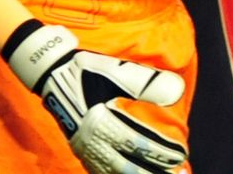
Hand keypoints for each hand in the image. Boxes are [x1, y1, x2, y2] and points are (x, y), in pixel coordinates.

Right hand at [5, 21, 187, 172]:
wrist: (51, 72)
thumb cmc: (87, 70)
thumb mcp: (116, 71)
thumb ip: (146, 82)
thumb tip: (178, 90)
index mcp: (99, 121)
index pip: (135, 143)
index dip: (159, 152)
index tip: (180, 156)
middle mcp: (90, 140)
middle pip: (125, 167)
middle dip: (151, 172)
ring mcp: (83, 148)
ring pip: (113, 172)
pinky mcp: (80, 150)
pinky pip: (100, 171)